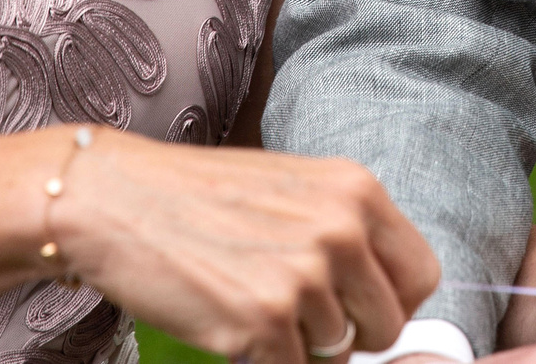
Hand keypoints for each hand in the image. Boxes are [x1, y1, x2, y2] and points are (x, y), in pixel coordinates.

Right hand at [51, 131, 438, 363]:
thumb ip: (343, 229)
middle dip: (352, 335)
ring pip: (336, 351)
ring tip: (252, 302)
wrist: (115, 201)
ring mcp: (304, 279)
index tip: (363, 308)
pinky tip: (231, 322)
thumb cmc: (199, 195)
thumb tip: (382, 289)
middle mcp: (341, 231)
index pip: (421, 274)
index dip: (393, 301)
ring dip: (299, 343)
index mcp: (356, 191)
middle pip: (389, 324)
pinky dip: (264, 359)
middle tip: (303, 318)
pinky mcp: (263, 323)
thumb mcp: (292, 188)